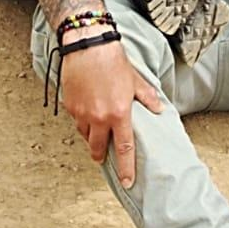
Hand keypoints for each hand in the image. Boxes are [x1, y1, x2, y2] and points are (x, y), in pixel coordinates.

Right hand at [61, 38, 160, 187]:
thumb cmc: (113, 60)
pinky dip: (82, 121)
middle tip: (103, 158)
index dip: (125, 168)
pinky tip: (86, 112)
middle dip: (101, 156)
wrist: (88, 45)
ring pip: (85, 135)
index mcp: (119, 113)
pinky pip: (76, 121)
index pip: (124, 148)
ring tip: (96, 131)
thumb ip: (147, 97)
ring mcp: (82, 113)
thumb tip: (159, 108)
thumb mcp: (135, 80)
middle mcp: (99, 117)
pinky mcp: (70, 105)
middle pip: (99, 148)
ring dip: (91, 137)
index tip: (127, 182)